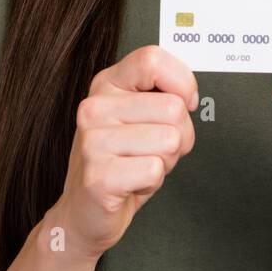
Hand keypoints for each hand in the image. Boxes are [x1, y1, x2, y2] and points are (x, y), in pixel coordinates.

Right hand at [49, 45, 197, 262]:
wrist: (84, 211)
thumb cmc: (119, 162)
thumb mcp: (138, 116)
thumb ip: (160, 95)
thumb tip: (188, 93)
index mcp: (107, 84)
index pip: (152, 59)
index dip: (182, 82)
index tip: (185, 102)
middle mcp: (95, 107)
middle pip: (173, 107)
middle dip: (179, 135)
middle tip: (153, 149)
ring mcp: (93, 141)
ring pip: (170, 140)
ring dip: (165, 160)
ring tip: (139, 165)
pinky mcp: (99, 175)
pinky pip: (155, 169)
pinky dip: (153, 182)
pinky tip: (131, 182)